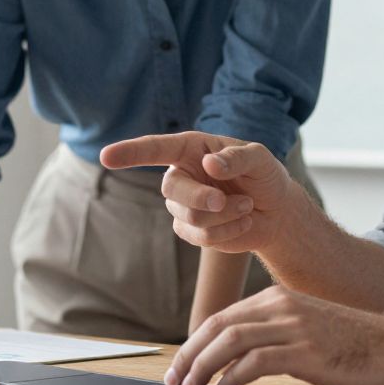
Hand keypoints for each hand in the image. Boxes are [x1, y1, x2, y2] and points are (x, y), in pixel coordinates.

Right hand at [99, 131, 298, 253]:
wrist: (277, 212)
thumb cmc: (266, 177)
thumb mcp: (260, 159)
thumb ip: (237, 158)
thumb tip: (211, 164)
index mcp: (192, 149)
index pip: (155, 148)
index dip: (130, 152)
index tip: (106, 156)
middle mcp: (182, 175)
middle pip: (172, 190)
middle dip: (201, 198)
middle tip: (230, 200)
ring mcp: (184, 205)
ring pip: (190, 217)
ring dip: (225, 215)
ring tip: (247, 206)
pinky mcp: (192, 230)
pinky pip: (201, 236)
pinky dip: (228, 231)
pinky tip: (244, 221)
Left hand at [164, 286, 383, 384]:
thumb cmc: (358, 345)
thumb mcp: (309, 329)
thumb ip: (276, 334)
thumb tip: (237, 361)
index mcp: (280, 298)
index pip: (223, 317)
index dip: (195, 342)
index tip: (179, 365)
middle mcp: (282, 306)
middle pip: (219, 325)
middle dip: (189, 354)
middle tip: (174, 379)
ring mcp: (294, 326)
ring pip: (231, 340)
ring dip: (204, 366)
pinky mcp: (306, 351)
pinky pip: (256, 362)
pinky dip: (232, 378)